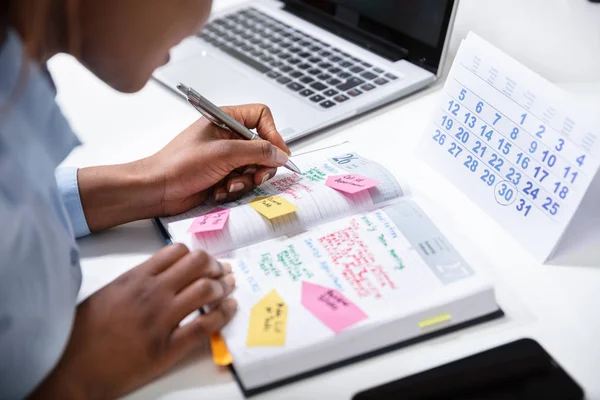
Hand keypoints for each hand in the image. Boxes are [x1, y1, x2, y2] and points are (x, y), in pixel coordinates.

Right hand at [30, 244, 236, 399]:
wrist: (72, 369)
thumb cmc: (84, 332)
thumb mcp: (109, 293)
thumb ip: (137, 280)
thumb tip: (164, 274)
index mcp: (136, 277)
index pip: (177, 251)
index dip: (197, 255)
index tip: (205, 262)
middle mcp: (152, 293)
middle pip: (198, 264)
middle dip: (215, 266)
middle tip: (222, 274)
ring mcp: (161, 319)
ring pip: (206, 289)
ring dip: (223, 287)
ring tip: (227, 290)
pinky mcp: (168, 347)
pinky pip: (206, 325)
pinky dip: (224, 314)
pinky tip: (230, 309)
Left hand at [78, 103, 290, 230]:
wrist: (158, 189)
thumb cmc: (178, 164)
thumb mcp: (224, 153)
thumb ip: (257, 151)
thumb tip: (280, 153)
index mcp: (225, 119)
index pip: (261, 116)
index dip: (273, 134)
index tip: (277, 153)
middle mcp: (227, 136)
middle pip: (262, 146)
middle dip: (260, 165)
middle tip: (256, 176)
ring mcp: (225, 157)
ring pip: (254, 168)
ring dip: (244, 181)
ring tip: (228, 185)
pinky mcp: (222, 175)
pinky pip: (242, 182)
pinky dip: (234, 189)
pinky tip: (219, 191)